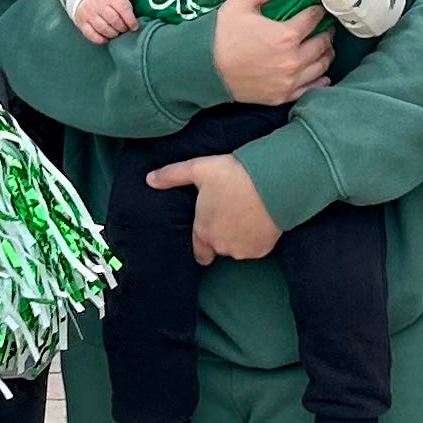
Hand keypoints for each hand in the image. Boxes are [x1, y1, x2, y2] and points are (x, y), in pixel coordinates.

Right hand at [69, 0, 141, 41]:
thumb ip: (126, 5)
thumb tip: (133, 21)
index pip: (123, 9)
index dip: (131, 20)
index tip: (134, 27)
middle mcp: (98, 4)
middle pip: (113, 20)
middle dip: (122, 28)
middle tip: (124, 30)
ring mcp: (89, 14)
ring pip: (103, 28)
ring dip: (113, 34)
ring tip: (116, 33)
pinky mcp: (82, 23)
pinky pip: (91, 35)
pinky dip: (101, 39)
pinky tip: (106, 38)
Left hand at [145, 152, 280, 263]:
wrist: (273, 182)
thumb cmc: (233, 175)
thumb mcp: (199, 169)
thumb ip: (172, 175)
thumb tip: (149, 179)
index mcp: (204, 232)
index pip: (199, 253)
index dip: (203, 242)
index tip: (210, 228)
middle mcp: (221, 246)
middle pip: (219, 248)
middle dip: (223, 235)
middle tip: (231, 212)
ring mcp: (243, 250)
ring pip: (238, 248)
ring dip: (240, 237)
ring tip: (246, 214)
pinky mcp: (262, 250)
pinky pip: (256, 248)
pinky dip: (257, 238)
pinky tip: (260, 219)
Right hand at [209, 0, 334, 106]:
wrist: (204, 68)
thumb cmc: (222, 32)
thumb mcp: (242, 1)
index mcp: (286, 35)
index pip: (313, 19)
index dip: (318, 10)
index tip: (317, 8)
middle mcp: (292, 61)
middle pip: (322, 44)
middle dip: (326, 32)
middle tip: (325, 27)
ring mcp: (288, 81)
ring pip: (321, 66)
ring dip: (326, 54)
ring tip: (324, 46)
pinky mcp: (282, 96)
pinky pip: (311, 89)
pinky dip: (320, 80)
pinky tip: (321, 73)